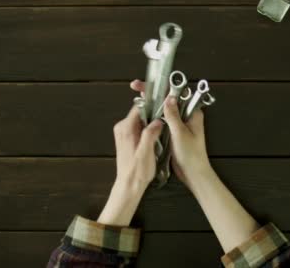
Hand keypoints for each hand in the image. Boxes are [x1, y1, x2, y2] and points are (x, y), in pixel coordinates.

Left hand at [97, 100, 162, 226]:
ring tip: (164, 125)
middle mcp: (122, 128)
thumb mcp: (146, 152)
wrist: (129, 185)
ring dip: (152, 121)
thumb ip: (150, 134)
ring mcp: (124, 133)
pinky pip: (140, 127)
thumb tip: (158, 120)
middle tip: (167, 116)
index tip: (165, 104)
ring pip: (141, 119)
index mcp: (125, 128)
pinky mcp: (127, 138)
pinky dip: (149, 128)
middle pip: (141, 112)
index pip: (139, 107)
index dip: (153, 104)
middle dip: (154, 113)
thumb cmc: (137, 171)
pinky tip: (158, 134)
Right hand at [130, 80, 212, 188]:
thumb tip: (168, 98)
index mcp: (192, 113)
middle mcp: (187, 115)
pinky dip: (153, 115)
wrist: (193, 173)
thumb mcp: (180, 133)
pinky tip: (143, 114)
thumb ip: (173, 115)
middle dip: (152, 92)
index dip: (159, 87)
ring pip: (164, 109)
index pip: (175, 94)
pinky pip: (163, 119)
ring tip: (137, 98)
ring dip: (152, 103)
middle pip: (168, 99)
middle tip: (136, 87)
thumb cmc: (191, 154)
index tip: (144, 85)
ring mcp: (180, 123)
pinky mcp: (174, 132)